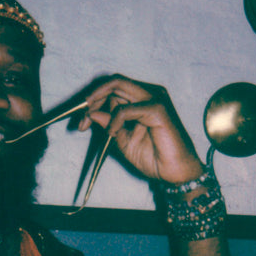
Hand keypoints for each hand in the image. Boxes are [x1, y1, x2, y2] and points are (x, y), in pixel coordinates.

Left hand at [78, 76, 203, 184]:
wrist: (174, 172)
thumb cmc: (154, 157)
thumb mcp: (122, 139)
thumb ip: (109, 123)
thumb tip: (92, 113)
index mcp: (143, 99)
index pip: (114, 87)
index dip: (94, 99)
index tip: (81, 121)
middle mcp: (150, 93)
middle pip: (114, 82)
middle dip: (93, 98)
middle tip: (82, 120)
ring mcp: (155, 98)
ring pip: (118, 86)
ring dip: (100, 104)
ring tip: (92, 125)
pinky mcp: (158, 109)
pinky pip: (126, 109)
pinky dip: (115, 120)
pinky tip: (114, 132)